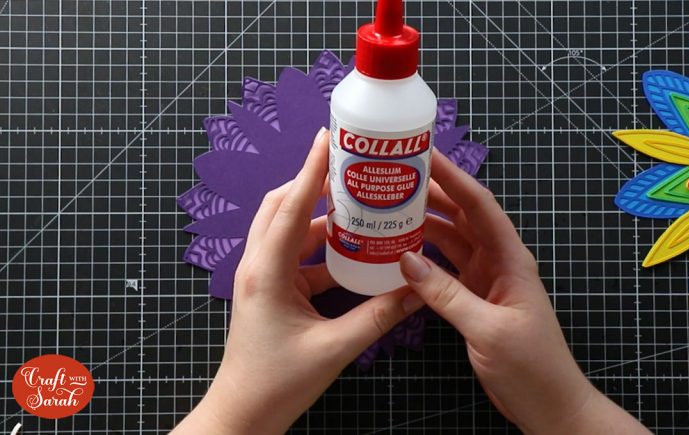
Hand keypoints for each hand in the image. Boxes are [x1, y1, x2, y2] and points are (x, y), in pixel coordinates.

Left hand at [173, 128, 423, 434]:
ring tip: (359, 207)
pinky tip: (354, 252)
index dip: (311, 170)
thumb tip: (416, 290)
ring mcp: (263, 278)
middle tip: (349, 169)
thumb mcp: (334, 348)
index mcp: (266, 272)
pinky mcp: (272, 291)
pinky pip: (297, 256)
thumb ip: (378, 316)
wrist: (244, 415)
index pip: (290, 208)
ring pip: (290, 231)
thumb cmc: (277, 383)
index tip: (328, 138)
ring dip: (322, 218)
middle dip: (314, 185)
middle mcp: (259, 266)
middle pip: (282, 207)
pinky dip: (323, 249)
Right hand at [399, 150, 649, 433]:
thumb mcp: (487, 329)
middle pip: (464, 216)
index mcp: (511, 259)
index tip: (425, 155)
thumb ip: (447, 295)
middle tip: (396, 176)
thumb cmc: (531, 366)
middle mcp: (498, 261)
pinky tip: (401, 250)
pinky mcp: (475, 298)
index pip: (480, 206)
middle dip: (434, 193)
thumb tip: (406, 259)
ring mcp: (486, 279)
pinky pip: (447, 267)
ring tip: (392, 205)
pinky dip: (425, 256)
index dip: (454, 177)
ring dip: (426, 222)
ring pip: (453, 239)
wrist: (549, 404)